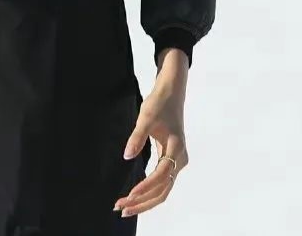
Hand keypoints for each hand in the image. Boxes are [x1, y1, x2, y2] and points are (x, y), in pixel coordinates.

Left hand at [114, 53, 189, 219]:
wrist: (172, 93)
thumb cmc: (160, 103)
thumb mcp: (146, 116)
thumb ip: (137, 137)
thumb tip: (126, 156)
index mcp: (177, 148)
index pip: (161, 175)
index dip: (145, 186)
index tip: (129, 194)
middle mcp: (180, 159)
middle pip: (163, 190)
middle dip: (143, 202)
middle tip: (121, 208)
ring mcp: (177, 162)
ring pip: (162, 189)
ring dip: (145, 200)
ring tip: (124, 206)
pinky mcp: (172, 161)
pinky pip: (161, 182)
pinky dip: (148, 191)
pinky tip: (134, 196)